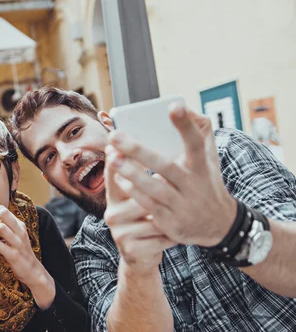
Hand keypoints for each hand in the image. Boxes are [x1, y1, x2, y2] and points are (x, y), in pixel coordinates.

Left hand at [0, 204, 55, 308]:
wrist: (31, 270)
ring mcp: (17, 242)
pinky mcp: (13, 254)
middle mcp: (20, 231)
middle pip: (4, 214)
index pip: (4, 209)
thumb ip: (6, 227)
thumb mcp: (15, 236)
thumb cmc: (20, 252)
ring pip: (1, 228)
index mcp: (19, 225)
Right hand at [104, 147, 174, 274]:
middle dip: (154, 182)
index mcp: (115, 196)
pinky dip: (171, 235)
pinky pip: (158, 236)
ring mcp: (119, 232)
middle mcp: (112, 212)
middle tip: (170, 176)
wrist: (142, 256)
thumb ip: (141, 172)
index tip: (118, 146)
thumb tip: (150, 142)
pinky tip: (178, 235)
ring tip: (181, 210)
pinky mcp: (131, 249)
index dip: (116, 159)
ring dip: (170, 212)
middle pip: (135, 191)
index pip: (113, 173)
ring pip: (151, 214)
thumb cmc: (146, 218)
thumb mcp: (140, 197)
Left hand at [107, 105, 236, 246]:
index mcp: (202, 166)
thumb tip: (182, 106)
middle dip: (138, 150)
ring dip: (130, 172)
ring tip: (111, 157)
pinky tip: (118, 177)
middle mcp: (193, 185)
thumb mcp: (209, 159)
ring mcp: (181, 205)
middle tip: (114, 135)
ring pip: (153, 187)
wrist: (218, 225)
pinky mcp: (170, 221)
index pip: (196, 142)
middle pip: (165, 166)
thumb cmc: (206, 182)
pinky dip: (132, 191)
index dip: (186, 125)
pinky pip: (148, 204)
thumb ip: (200, 132)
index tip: (174, 106)